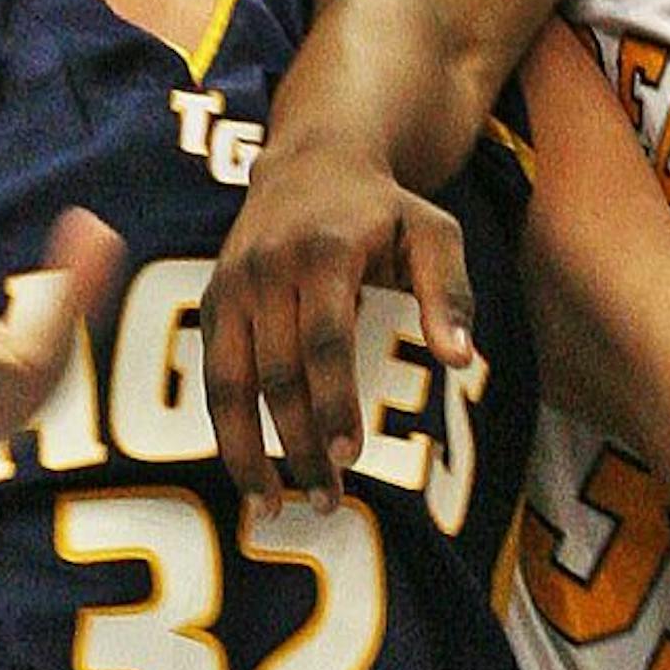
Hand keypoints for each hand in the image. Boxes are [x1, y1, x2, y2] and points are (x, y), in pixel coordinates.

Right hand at [200, 136, 473, 515]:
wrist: (311, 161)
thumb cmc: (384, 209)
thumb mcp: (434, 232)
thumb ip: (450, 293)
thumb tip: (458, 361)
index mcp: (324, 252)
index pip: (325, 340)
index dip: (333, 402)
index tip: (350, 457)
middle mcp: (267, 269)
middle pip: (276, 371)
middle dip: (297, 442)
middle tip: (327, 499)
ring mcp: (231, 285)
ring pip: (228, 383)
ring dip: (247, 451)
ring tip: (273, 507)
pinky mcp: (212, 302)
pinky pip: (211, 377)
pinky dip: (225, 431)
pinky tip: (249, 476)